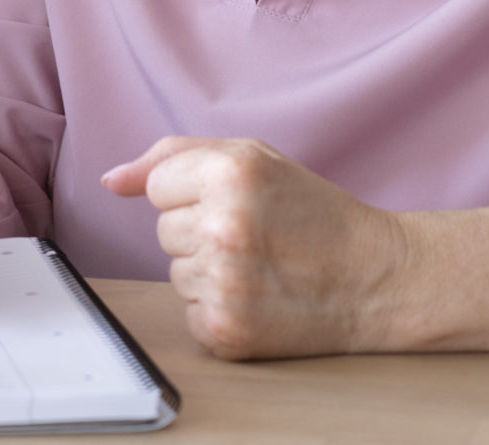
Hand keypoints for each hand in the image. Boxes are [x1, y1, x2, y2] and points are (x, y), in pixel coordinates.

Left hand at [102, 137, 409, 359]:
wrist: (377, 278)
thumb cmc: (312, 213)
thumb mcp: (253, 157)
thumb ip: (173, 156)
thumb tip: (111, 182)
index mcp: (230, 175)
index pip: (157, 186)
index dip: (195, 193)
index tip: (239, 203)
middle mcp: (224, 228)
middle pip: (163, 231)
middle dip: (201, 231)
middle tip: (257, 237)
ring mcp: (225, 285)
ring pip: (175, 272)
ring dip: (209, 271)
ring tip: (262, 267)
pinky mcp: (228, 331)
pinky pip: (189, 314)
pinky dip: (218, 310)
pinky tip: (260, 298)